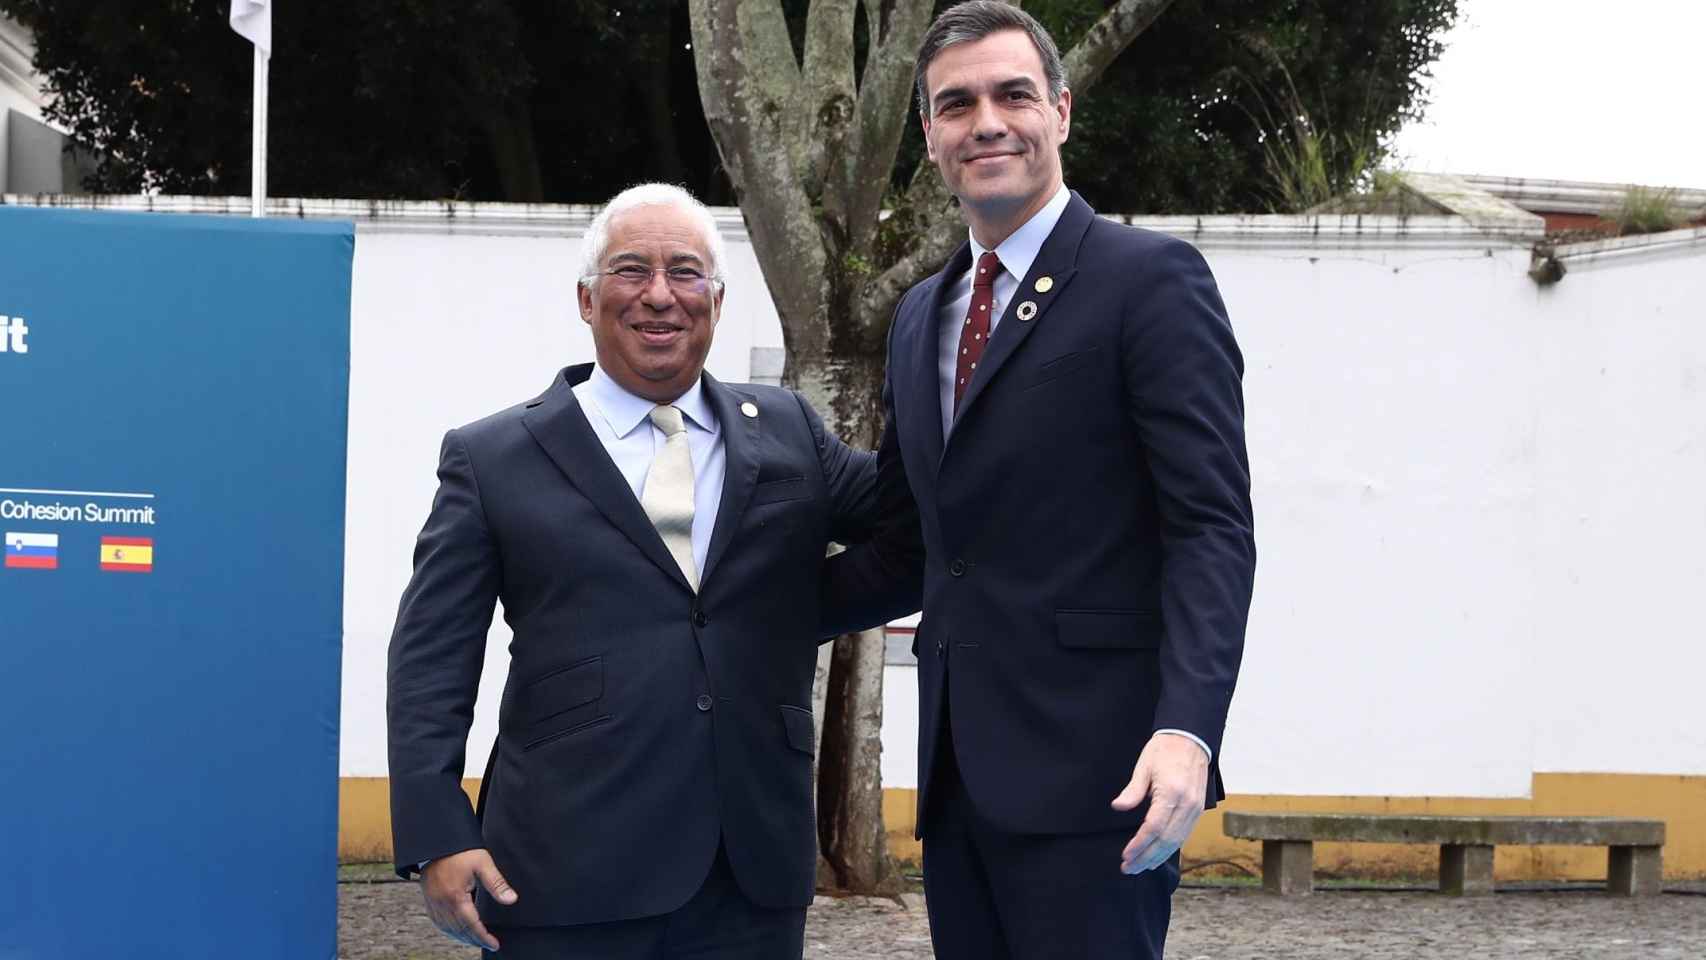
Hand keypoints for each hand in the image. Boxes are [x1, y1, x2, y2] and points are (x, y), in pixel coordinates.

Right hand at [419, 848, 517, 950]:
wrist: (436, 842)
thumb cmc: (460, 850)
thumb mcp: (483, 863)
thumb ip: (497, 884)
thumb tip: (511, 899)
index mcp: (455, 897)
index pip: (472, 925)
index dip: (484, 937)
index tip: (494, 944)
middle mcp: (442, 903)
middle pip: (459, 930)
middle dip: (474, 940)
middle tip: (488, 944)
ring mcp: (433, 902)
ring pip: (447, 928)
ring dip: (461, 937)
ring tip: (475, 940)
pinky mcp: (428, 899)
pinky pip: (438, 921)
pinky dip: (448, 930)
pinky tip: (456, 930)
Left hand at [1110, 733, 1208, 874]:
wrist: (1190, 738)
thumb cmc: (1164, 750)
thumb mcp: (1144, 766)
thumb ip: (1132, 790)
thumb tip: (1118, 807)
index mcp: (1172, 793)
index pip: (1153, 828)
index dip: (1139, 845)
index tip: (1126, 856)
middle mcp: (1187, 804)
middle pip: (1166, 840)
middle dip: (1147, 857)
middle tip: (1129, 869)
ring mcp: (1195, 808)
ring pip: (1177, 841)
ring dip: (1158, 856)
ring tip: (1142, 867)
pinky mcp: (1198, 809)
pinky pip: (1185, 834)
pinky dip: (1171, 847)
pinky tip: (1159, 854)